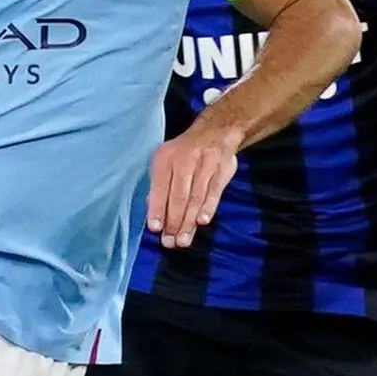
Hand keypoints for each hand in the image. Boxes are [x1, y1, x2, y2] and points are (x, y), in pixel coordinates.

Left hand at [147, 116, 240, 249]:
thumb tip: (153, 211)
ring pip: (196, 197)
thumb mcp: (165, 161)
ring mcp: (206, 164)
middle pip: (179, 196)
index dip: (158, 209)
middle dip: (174, 221)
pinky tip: (202, 222)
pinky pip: (215, 191)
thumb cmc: (184, 153)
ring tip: (183, 240)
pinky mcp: (223, 169)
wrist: (216, 132)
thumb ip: (159, 185)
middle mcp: (185, 160)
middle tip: (170, 242)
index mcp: (165, 159)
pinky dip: (208, 207)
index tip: (155, 229)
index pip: (160, 188)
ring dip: (189, 221)